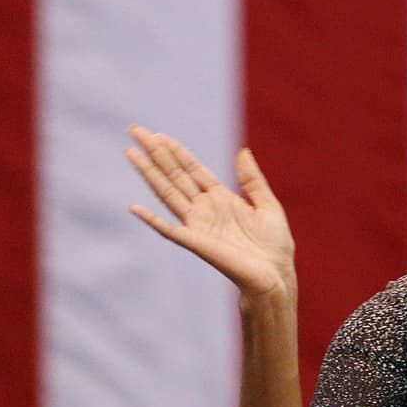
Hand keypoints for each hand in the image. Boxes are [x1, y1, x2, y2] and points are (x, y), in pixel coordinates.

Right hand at [126, 126, 295, 297]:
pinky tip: (135, 208)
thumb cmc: (274, 246)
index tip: (159, 134)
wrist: (275, 275)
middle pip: (175, 175)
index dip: (176, 152)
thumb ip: (253, 180)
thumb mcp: (268, 205)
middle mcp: (205, 209)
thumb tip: (243, 151)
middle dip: (156, 153)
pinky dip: (152, 220)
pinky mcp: (196, 242)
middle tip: (135, 131)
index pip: (193, 169)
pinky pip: (169, 230)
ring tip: (131, 153)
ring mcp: (198, 225)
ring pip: (168, 193)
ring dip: (149, 174)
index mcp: (221, 198)